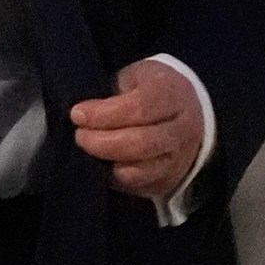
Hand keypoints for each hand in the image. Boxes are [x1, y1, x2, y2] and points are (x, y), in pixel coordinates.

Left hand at [70, 58, 203, 199]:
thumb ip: (112, 92)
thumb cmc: (147, 89)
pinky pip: (139, 186)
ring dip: (106, 162)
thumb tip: (81, 113)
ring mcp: (180, 158)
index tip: (77, 114)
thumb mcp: (132, 77)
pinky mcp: (170, 179)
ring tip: (88, 149)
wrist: (186, 111)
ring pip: (141, 170)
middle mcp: (182, 129)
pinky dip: (114, 178)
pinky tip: (102, 163)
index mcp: (172, 94)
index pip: (140, 107)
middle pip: (141, 143)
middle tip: (80, 136)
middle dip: (101, 142)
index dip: (103, 114)